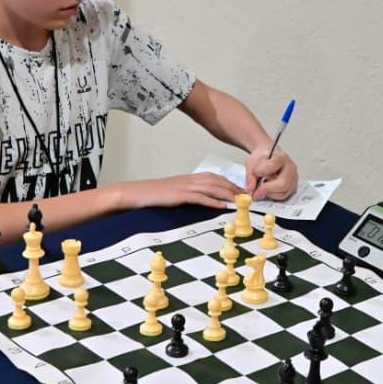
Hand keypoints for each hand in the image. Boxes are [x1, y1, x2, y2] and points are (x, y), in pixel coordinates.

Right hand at [122, 173, 245, 209]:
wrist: (135, 193)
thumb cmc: (153, 195)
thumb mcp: (173, 192)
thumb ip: (187, 194)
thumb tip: (201, 200)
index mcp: (188, 178)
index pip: (214, 177)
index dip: (229, 183)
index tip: (241, 190)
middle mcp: (189, 180)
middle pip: (216, 181)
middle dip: (233, 187)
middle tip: (247, 195)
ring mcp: (184, 187)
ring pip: (211, 188)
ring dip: (228, 193)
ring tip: (240, 200)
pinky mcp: (179, 195)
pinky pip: (199, 197)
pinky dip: (212, 201)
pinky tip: (222, 205)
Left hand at [245, 147, 297, 201]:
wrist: (267, 158)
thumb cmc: (261, 160)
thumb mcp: (252, 163)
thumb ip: (250, 176)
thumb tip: (250, 189)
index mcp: (282, 157)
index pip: (273, 165)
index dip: (262, 171)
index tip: (255, 173)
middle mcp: (291, 168)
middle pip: (282, 183)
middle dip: (267, 189)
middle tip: (255, 193)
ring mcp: (293, 179)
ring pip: (283, 193)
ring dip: (269, 194)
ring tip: (261, 188)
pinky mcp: (292, 188)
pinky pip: (283, 197)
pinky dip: (273, 196)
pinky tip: (267, 190)